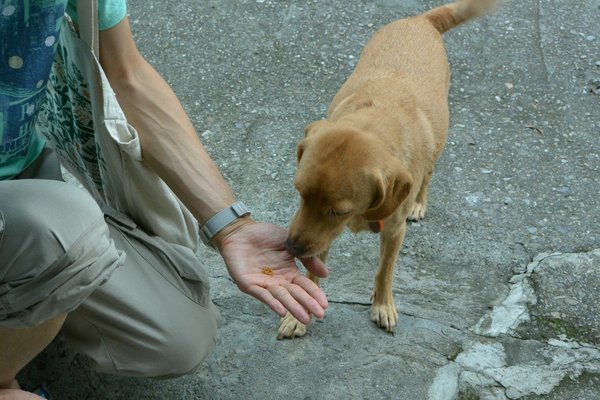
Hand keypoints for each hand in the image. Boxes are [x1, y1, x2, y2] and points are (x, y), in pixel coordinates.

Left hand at [214, 218, 328, 323]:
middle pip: (295, 294)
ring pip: (280, 297)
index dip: (314, 294)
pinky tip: (281, 311)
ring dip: (292, 308)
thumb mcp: (290, 244)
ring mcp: (263, 284)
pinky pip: (261, 295)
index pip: (304, 285)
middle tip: (319, 315)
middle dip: (307, 304)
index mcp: (288, 272)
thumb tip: (326, 274)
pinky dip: (272, 303)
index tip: (325, 304)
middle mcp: (277, 281)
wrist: (240, 230)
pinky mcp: (248, 284)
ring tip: (305, 318)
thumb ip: (306, 258)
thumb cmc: (264, 236)